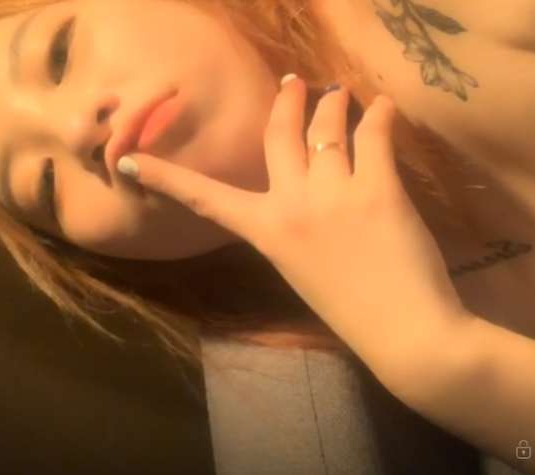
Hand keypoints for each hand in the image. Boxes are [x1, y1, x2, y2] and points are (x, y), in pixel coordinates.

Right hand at [119, 74, 465, 363]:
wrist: (403, 334)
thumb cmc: (350, 310)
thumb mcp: (298, 267)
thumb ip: (289, 226)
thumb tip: (300, 184)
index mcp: (266, 232)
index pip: (207, 197)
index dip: (167, 176)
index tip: (131, 160)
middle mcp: (292, 204)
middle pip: (279, 135)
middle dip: (286, 100)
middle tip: (294, 82)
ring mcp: (335, 194)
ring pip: (326, 127)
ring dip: (333, 103)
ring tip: (339, 93)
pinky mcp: (379, 189)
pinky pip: (374, 136)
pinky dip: (381, 115)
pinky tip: (383, 106)